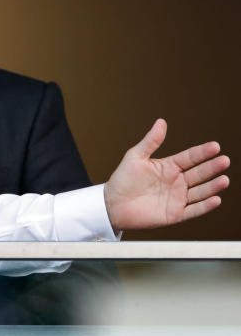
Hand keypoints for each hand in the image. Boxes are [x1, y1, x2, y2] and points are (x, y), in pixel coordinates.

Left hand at [104, 120, 228, 231]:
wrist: (111, 205)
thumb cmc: (122, 181)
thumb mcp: (135, 157)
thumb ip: (150, 141)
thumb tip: (161, 121)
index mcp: (169, 167)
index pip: (190, 158)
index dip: (202, 152)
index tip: (215, 146)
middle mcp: (177, 182)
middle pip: (199, 174)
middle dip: (212, 167)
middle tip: (224, 160)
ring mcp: (177, 198)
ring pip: (200, 191)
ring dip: (213, 186)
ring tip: (224, 180)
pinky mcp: (175, 214)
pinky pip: (193, 210)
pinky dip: (205, 206)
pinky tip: (215, 199)